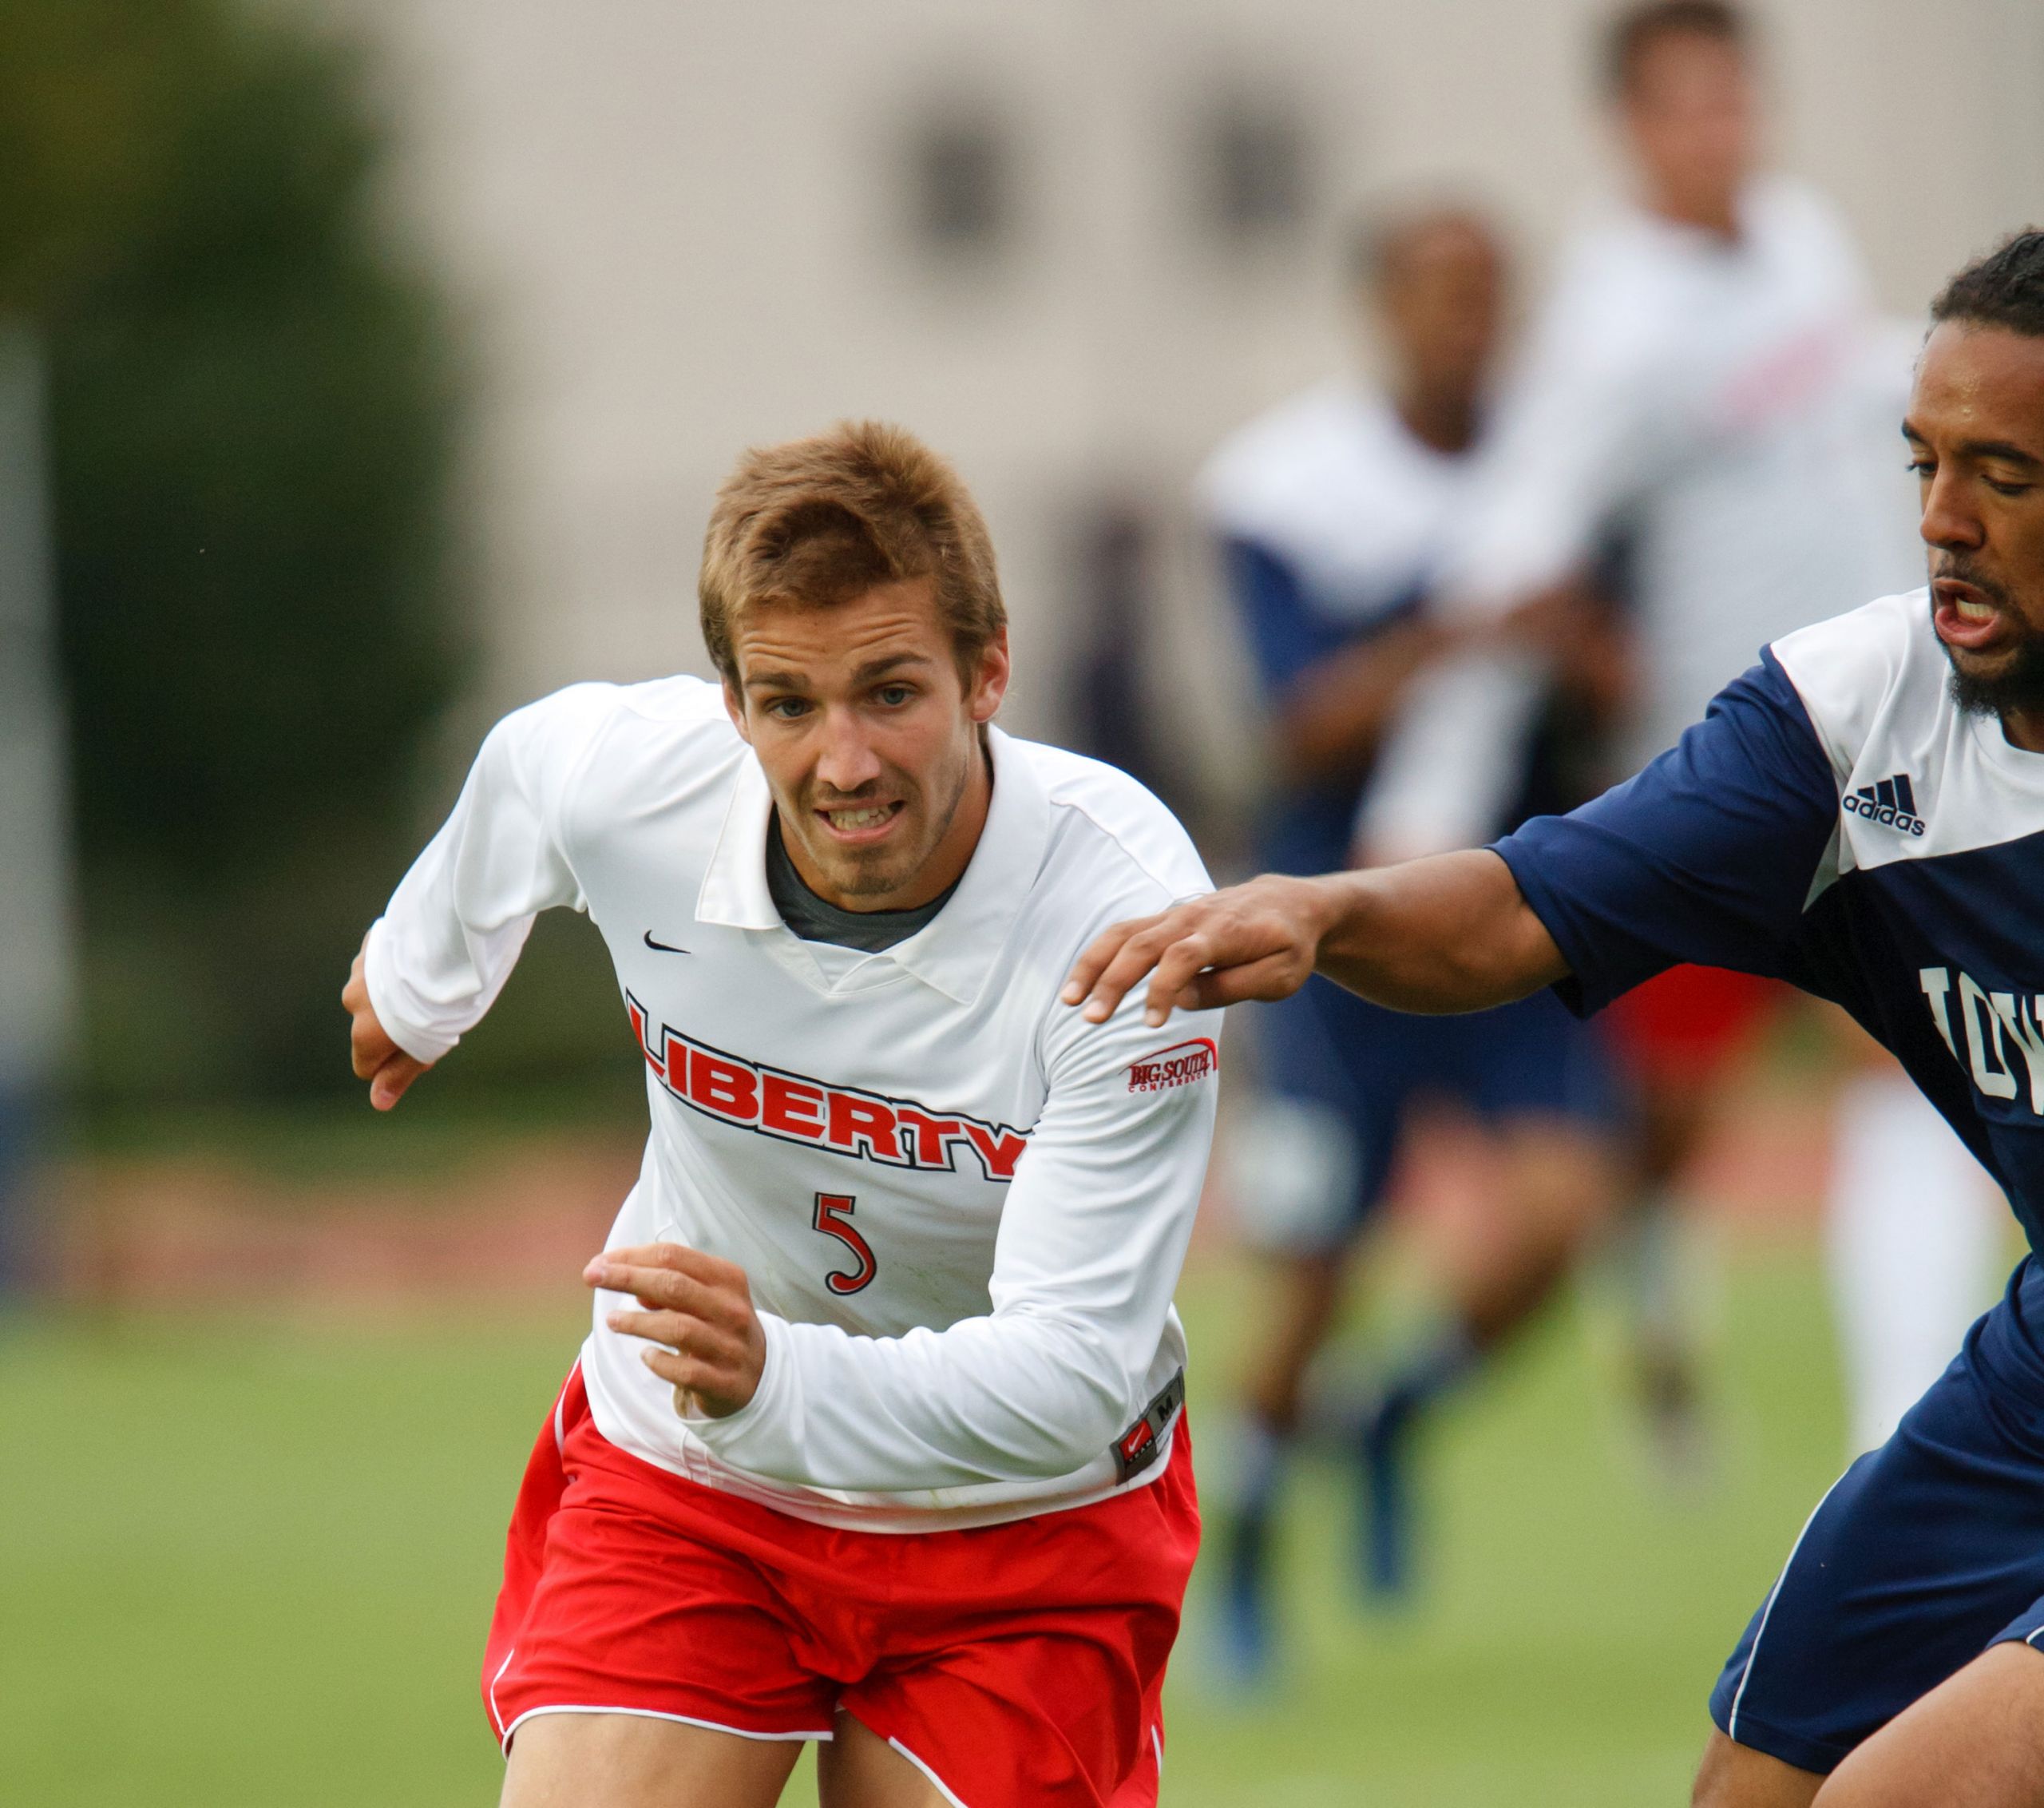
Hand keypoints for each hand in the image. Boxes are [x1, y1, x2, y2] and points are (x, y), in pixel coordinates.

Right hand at [342, 933, 429, 1109]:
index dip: (396, 1061)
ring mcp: (359, 970)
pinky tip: (423, 959)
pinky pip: (381, 961)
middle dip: (395, 1023)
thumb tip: (379, 1103)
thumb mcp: (428, 1048)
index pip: (365, 1064)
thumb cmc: (444, 1005)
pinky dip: (396, 964)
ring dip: (395, 992)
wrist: (449, 947)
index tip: (424, 1047)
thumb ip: (400, 1074)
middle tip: (434, 1012)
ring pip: (376, 991)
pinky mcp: (372, 943)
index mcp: (365, 1033)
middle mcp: (354, 1001)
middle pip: (370, 1025)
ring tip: (430, 982)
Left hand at [586, 1242, 767, 1418]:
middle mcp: (731, 1309)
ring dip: (638, 1322)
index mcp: (727, 1278)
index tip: (600, 1261)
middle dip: (627, 1278)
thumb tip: (633, 1282)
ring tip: (612, 1320)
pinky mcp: (724, 1382)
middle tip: (592, 1277)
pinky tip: (645, 1356)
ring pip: (678, 1328)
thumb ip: (669, 1285)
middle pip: (673, 1285)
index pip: (674, 1256)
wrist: (761, 1375)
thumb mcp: (703, 1297)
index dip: (632, 1256)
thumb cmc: (719, 1326)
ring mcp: (729, 1346)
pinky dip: (659, 1362)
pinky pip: (685, 1371)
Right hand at [1059, 873, 1336, 1027]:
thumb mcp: (1280, 976)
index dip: (1164, 988)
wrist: (1288, 904)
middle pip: (1142, 944)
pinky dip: (1097, 956)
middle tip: (1091, 1019)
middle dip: (1113, 981)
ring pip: (1123, 934)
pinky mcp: (1163, 920)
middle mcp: (1194, 918)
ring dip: (1093, 966)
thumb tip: (1182, 999)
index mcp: (1227, 932)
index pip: (1185, 957)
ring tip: (1070, 1001)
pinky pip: (1122, 932)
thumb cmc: (1288, 946)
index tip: (1150, 1024)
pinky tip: (1079, 986)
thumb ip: (1233, 986)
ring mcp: (1174, 915)